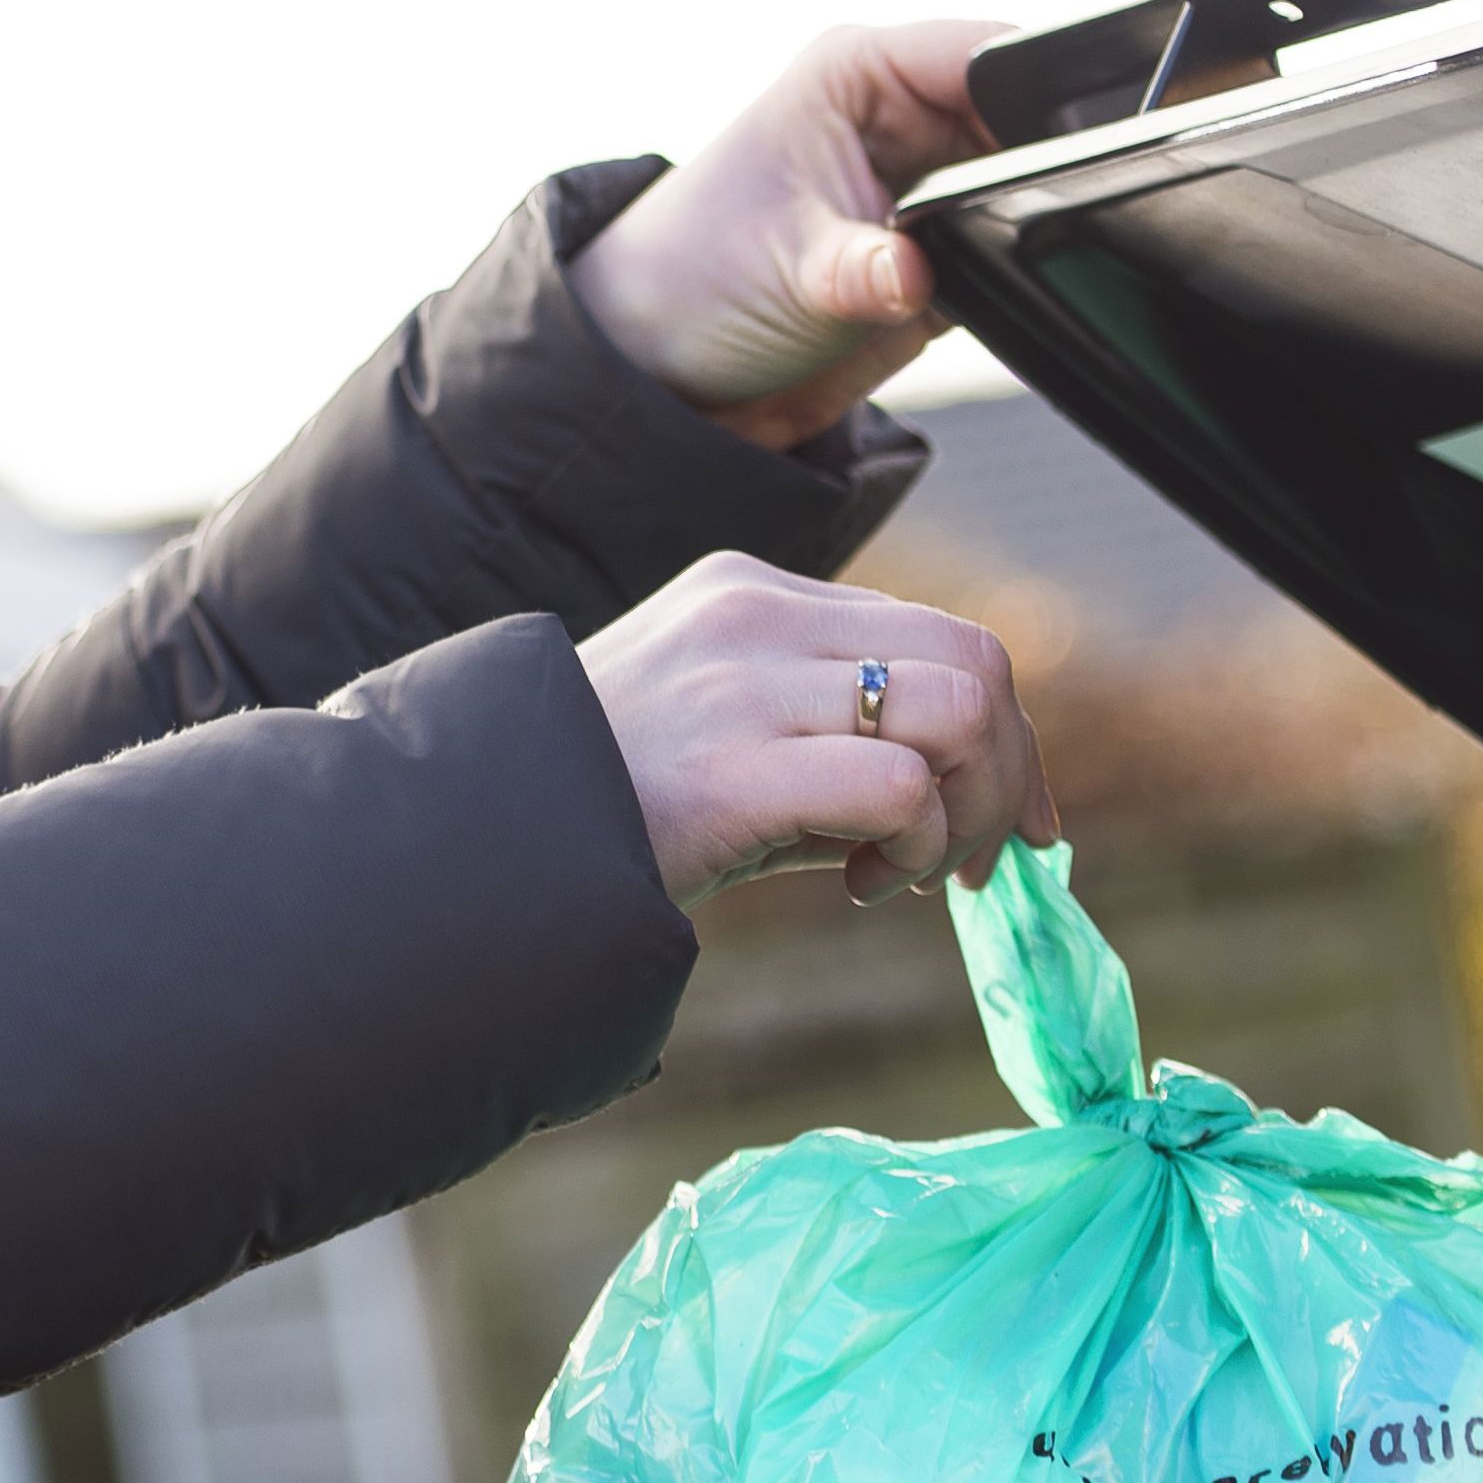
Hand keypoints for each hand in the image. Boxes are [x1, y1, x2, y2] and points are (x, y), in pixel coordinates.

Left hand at [569, 21, 1007, 450]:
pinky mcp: (937, 256)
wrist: (671, 377)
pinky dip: (1003, 279)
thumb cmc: (695, 281)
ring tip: (964, 271)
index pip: (984, 55)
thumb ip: (864, 271)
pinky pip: (1004, 253)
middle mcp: (900, 119)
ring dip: (1014, 231)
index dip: (1036, 94)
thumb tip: (923, 274)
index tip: (1068, 149)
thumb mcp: (787, 271)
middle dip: (1032, 174)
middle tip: (1006, 231)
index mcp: (861, 74)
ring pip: (1020, 191)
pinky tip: (966, 301)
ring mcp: (923, 189)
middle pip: (1020, 123)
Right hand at [582, 554, 1057, 909]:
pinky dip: (915, 847)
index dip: (1007, 737)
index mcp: (757, 595)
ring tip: (902, 872)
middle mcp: (759, 614)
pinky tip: (860, 887)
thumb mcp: (730, 749)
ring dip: (967, 811)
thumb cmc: (603, 811)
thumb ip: (837, 753)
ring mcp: (745, 682)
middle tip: (966, 864)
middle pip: (977, 661)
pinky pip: (900, 784)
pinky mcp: (732, 766)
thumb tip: (973, 809)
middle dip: (1007, 775)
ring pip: (960, 709)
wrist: (471, 847)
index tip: (1011, 824)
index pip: (944, 636)